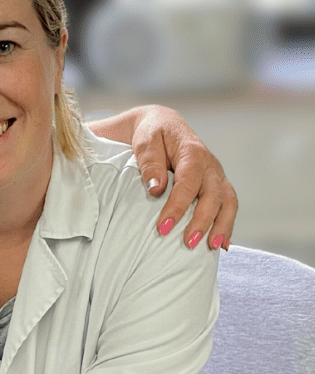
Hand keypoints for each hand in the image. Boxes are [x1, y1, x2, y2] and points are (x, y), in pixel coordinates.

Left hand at [124, 104, 237, 249]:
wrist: (162, 125)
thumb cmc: (152, 134)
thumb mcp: (145, 142)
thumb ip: (150, 163)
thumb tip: (155, 189)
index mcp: (192, 152)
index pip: (188, 182)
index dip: (178, 206)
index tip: (163, 227)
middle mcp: (210, 165)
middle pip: (213, 195)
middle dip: (202, 221)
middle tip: (187, 243)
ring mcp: (216, 176)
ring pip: (227, 202)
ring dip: (221, 226)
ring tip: (212, 248)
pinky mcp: (217, 185)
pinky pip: (228, 205)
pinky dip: (227, 224)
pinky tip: (222, 244)